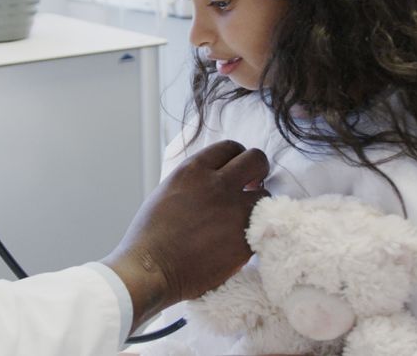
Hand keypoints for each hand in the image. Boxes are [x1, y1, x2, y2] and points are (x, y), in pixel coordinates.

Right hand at [102, 140, 269, 331]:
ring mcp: (233, 211)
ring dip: (258, 203)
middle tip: (251, 185)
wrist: (150, 270)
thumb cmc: (151, 235)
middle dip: (257, 171)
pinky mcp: (244, 239)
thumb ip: (194, 180)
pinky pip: (262, 225)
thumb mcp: (168, 190)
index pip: (231, 147)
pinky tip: (240, 238)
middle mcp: (217, 184)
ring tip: (244, 216)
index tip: (237, 171)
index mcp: (193, 170)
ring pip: (265, 194)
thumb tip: (214, 178)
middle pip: (257, 160)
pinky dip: (254, 230)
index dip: (237, 158)